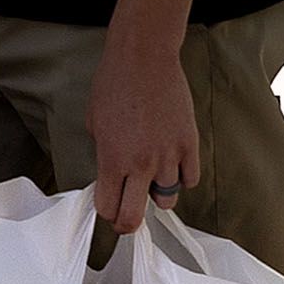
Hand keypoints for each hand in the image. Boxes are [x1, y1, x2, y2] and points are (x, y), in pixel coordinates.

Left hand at [88, 29, 197, 234]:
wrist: (143, 60)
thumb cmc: (113, 85)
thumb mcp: (94, 123)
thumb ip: (104, 154)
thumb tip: (112, 174)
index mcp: (111, 159)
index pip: (108, 207)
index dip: (107, 212)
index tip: (108, 208)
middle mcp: (140, 164)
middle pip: (134, 217)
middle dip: (128, 223)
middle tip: (127, 218)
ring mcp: (168, 156)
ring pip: (167, 200)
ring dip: (157, 194)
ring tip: (150, 178)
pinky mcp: (190, 144)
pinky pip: (190, 179)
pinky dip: (181, 177)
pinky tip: (172, 164)